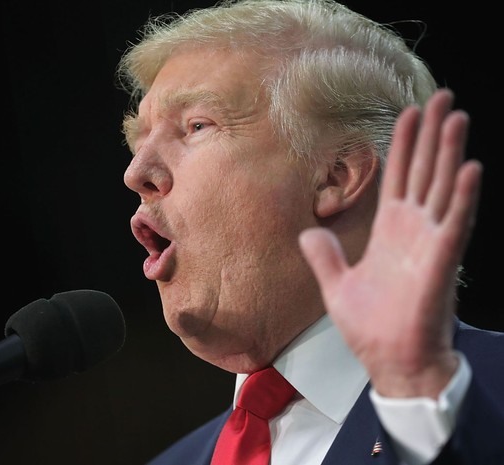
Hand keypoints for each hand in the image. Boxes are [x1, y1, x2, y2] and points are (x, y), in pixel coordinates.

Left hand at [299, 89, 481, 398]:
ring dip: (449, 152)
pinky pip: (455, 223)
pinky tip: (468, 168)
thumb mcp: (336, 286)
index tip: (410, 113)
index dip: (404, 145)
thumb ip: (323, 257)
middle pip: (424, 171)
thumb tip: (308, 232)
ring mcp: (429, 243)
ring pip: (442, 187)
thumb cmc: (371, 328)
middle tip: (443, 96)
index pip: (398, 177)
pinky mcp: (441, 262)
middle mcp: (412, 230)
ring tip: (457, 116)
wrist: (391, 362)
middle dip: (432, 134)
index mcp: (388, 231)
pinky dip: (463, 196)